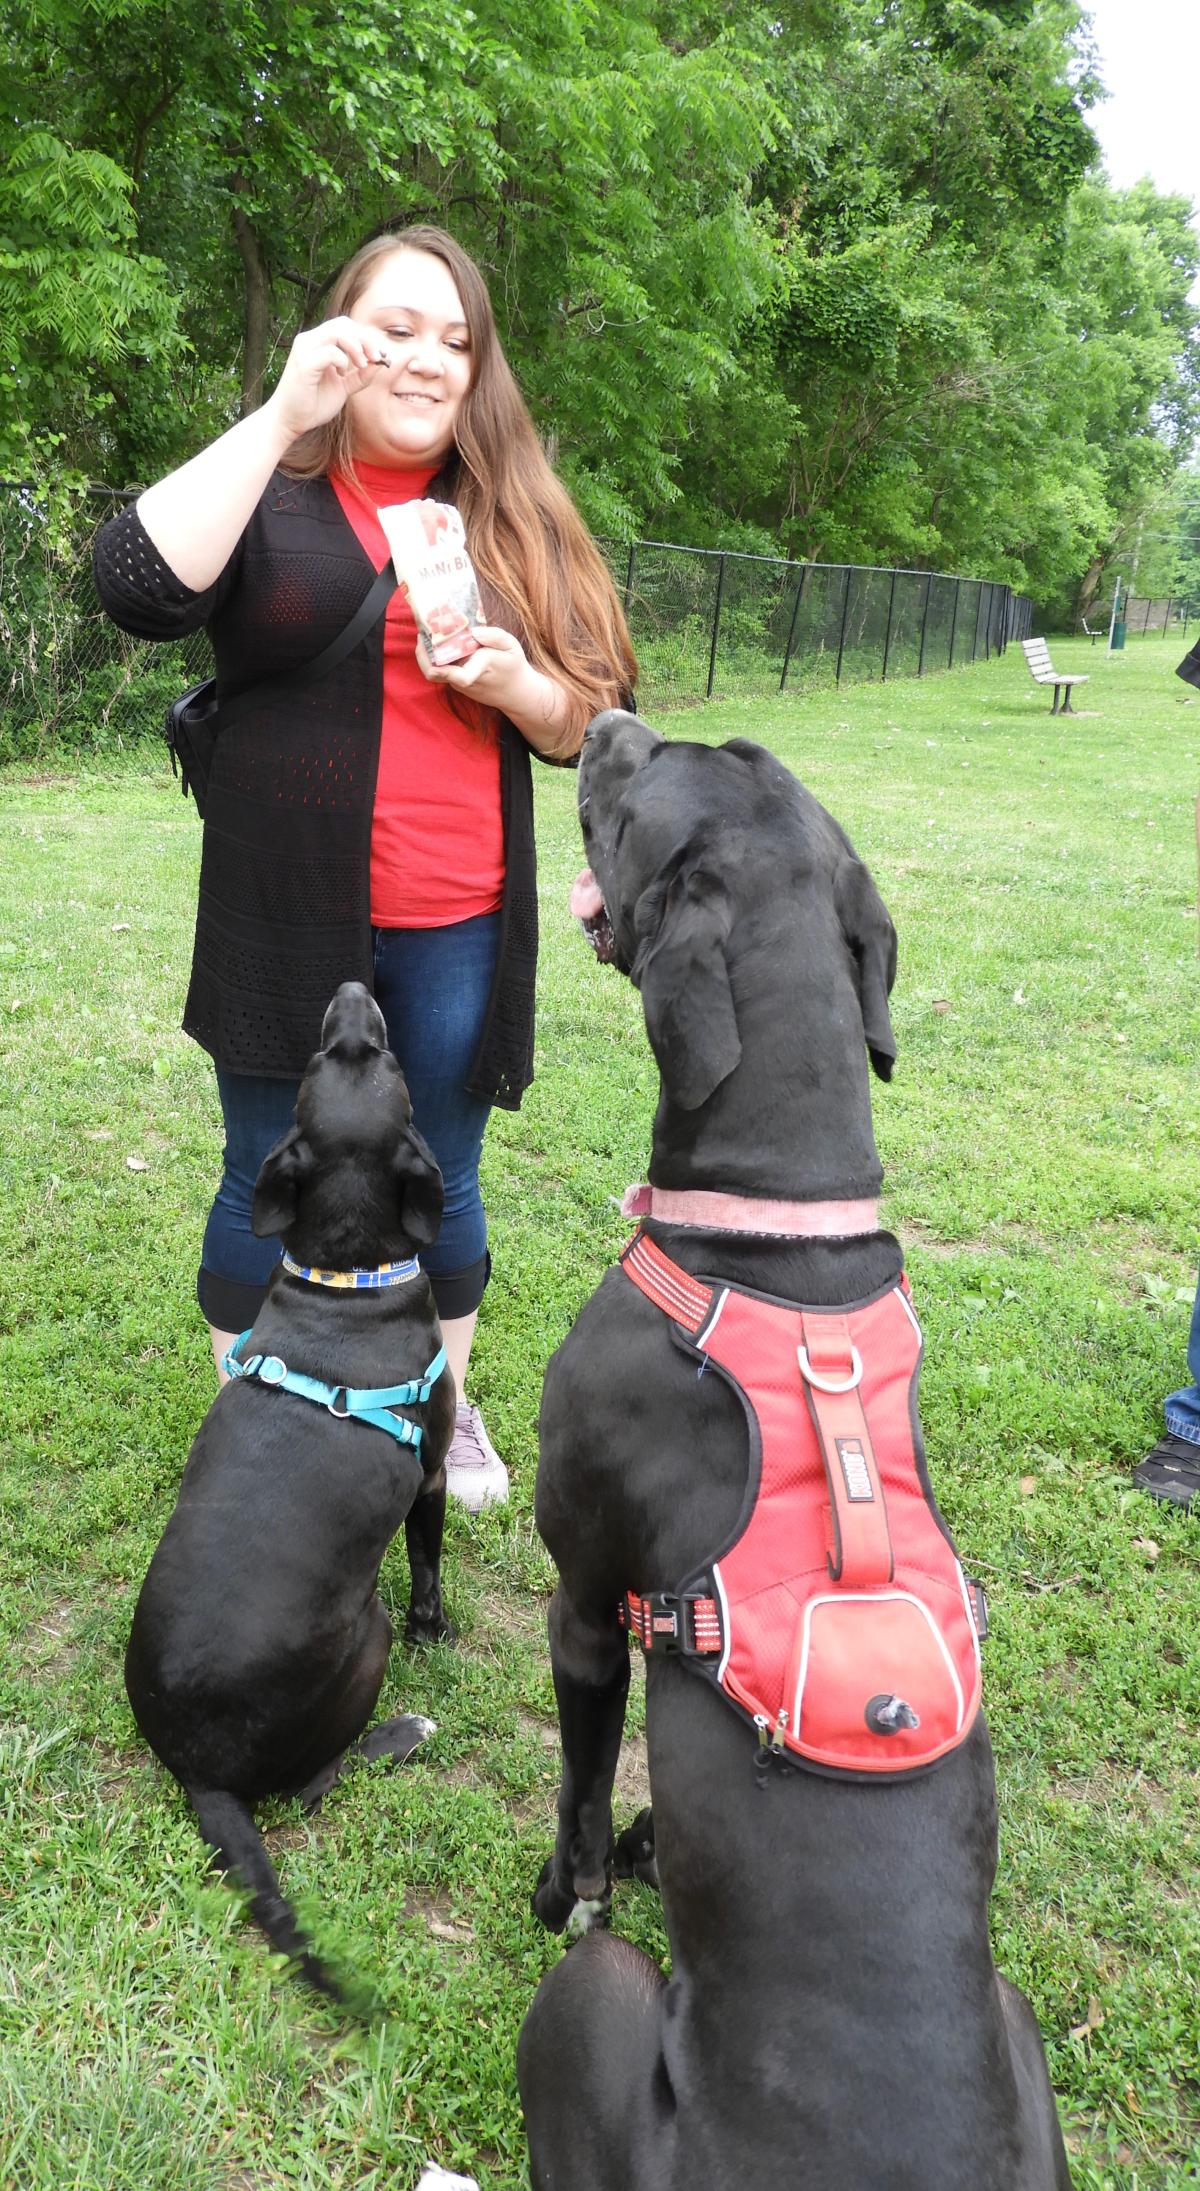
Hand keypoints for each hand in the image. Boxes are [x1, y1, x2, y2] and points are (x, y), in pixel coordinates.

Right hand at [265, 316, 393, 443]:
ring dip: (356, 346)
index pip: (345, 326)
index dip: (365, 337)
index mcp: (317, 343)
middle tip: (376, 357)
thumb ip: (360, 376)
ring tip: (363, 364)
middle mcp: (309, 341)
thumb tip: (381, 362)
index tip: (378, 355)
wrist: (289, 421)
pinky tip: (342, 374)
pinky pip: (330, 352)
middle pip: (343, 324)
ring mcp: (304, 350)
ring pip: (336, 332)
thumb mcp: (344, 388)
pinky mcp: (304, 364)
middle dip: (365, 338)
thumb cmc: (312, 404)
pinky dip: (343, 360)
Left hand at [416, 624, 538, 714]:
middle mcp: (466, 679)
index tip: (431, 650)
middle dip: (423, 655)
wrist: (515, 694)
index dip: (443, 669)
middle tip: (421, 634)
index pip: (461, 677)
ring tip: (425, 635)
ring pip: (435, 673)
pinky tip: (435, 642)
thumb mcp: (511, 646)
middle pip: (436, 674)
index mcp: (481, 669)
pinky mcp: (456, 685)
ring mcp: (459, 685)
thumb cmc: (513, 666)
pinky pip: (440, 672)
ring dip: (425, 656)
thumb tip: (474, 631)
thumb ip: (495, 636)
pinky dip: (434, 658)